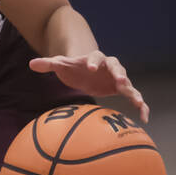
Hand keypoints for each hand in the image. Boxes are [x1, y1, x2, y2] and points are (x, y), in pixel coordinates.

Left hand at [29, 51, 149, 122]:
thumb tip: (31, 64)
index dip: (94, 61)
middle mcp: (109, 66)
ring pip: (129, 83)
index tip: (92, 67)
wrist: (86, 71)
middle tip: (121, 81)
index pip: (96, 56)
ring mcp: (117, 78)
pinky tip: (145, 118)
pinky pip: (135, 97)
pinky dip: (141, 105)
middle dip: (119, 73)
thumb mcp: (61, 65)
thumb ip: (49, 63)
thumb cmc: (73, 67)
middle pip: (117, 67)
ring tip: (137, 102)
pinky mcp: (122, 89)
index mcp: (94, 58)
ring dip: (133, 91)